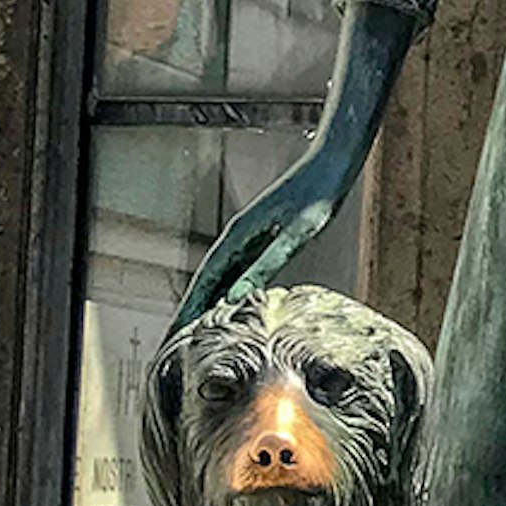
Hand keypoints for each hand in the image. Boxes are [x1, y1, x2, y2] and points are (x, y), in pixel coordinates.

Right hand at [172, 143, 351, 334]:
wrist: (329, 166)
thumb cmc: (316, 198)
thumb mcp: (293, 236)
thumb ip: (265, 265)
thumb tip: (234, 296)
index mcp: (238, 237)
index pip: (204, 281)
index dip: (189, 308)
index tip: (175, 332)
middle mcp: (238, 236)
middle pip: (207, 279)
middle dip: (190, 309)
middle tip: (176, 339)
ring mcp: (249, 235)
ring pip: (220, 274)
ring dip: (206, 299)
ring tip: (196, 327)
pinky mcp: (265, 235)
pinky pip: (238, 268)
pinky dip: (227, 286)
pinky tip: (230, 300)